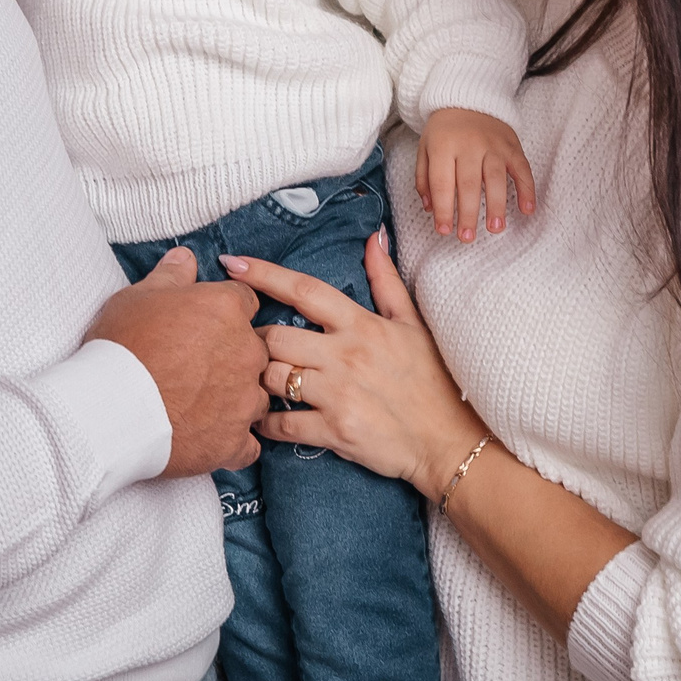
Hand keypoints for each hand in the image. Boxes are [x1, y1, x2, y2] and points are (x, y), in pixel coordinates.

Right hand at [87, 247, 268, 476]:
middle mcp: (247, 352)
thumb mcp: (137, 297)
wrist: (108, 408)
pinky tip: (209, 437)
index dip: (224, 313)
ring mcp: (245, 400)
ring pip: (256, 397)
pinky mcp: (234, 442)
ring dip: (236, 399)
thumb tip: (186, 257)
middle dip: (233, 356)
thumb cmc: (121, 346)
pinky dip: (232, 442)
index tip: (205, 325)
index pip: (244, 301)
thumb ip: (170, 275)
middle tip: (196, 367)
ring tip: (199, 405)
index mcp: (227, 309)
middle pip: (255, 350)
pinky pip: (247, 445)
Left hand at [219, 233, 487, 499]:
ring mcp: (338, 394)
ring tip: (254, 382)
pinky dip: (265, 423)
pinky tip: (263, 420)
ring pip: (271, 378)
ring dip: (256, 380)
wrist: (448, 442)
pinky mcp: (334, 432)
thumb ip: (386, 281)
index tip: (233, 264)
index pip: (304, 290)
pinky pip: (281, 423)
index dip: (264, 274)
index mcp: (361, 325)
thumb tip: (373, 238)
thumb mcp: (413, 325)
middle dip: (255, 341)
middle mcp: (346, 356)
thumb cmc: (431, 382)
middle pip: (274, 337)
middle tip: (250, 347)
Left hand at [413, 107, 536, 240]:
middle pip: (469, 184)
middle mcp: (469, 145)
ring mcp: (493, 145)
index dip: (443, 209)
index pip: (442, 183)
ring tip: (495, 229)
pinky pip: (522, 169)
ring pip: (496, 178)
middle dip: (468, 213)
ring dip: (497, 206)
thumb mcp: (424, 148)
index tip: (443, 230)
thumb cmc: (443, 130)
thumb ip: (424, 179)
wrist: (467, 97)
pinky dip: (527, 189)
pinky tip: (527, 209)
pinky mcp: (512, 146)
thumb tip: (430, 209)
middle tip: (467, 237)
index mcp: (443, 146)